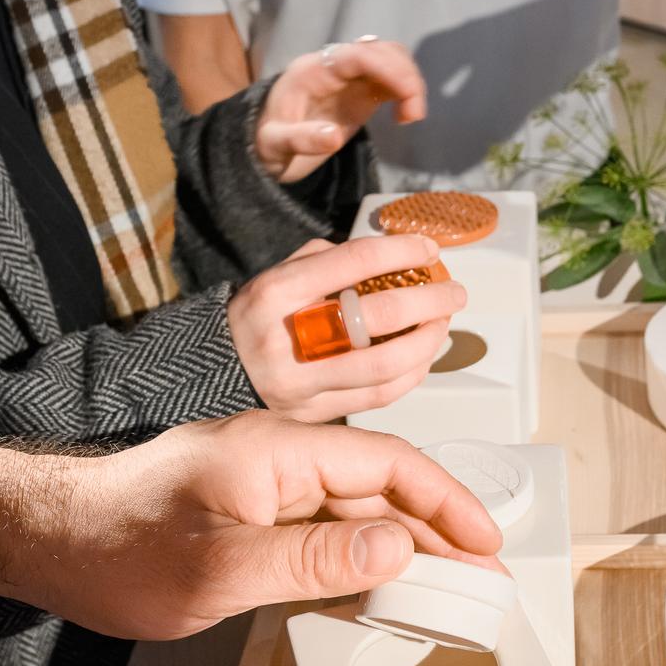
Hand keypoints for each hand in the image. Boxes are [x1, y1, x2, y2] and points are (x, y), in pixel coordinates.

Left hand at [41, 411, 503, 640]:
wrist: (46, 541)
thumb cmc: (115, 547)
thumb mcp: (224, 569)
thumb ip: (317, 558)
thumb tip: (397, 546)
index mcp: (277, 450)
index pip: (389, 464)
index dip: (446, 503)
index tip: (484, 541)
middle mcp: (274, 456)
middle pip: (378, 485)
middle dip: (435, 527)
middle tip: (480, 575)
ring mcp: (259, 482)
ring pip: (351, 506)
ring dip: (400, 543)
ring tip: (444, 585)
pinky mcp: (243, 508)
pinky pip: (317, 524)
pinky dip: (356, 552)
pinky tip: (375, 584)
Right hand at [228, 234, 463, 421]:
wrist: (210, 374)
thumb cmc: (256, 319)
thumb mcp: (276, 276)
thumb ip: (327, 262)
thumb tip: (389, 256)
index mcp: (277, 292)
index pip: (354, 262)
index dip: (402, 251)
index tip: (430, 250)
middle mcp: (288, 338)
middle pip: (379, 317)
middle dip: (430, 300)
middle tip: (454, 292)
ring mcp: (302, 382)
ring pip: (386, 364)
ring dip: (428, 342)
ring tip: (442, 324)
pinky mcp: (313, 415)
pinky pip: (378, 397)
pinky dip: (410, 375)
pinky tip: (422, 357)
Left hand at [255, 37, 426, 183]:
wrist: (265, 148)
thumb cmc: (265, 144)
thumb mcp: (273, 146)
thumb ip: (299, 139)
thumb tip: (332, 137)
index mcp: (311, 71)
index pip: (356, 55)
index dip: (388, 67)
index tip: (408, 94)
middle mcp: (333, 66)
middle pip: (380, 51)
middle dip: (405, 76)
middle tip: (413, 115)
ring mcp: (349, 77)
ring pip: (390, 59)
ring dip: (409, 81)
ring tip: (409, 116)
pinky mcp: (361, 91)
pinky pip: (391, 78)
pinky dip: (406, 91)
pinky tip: (404, 116)